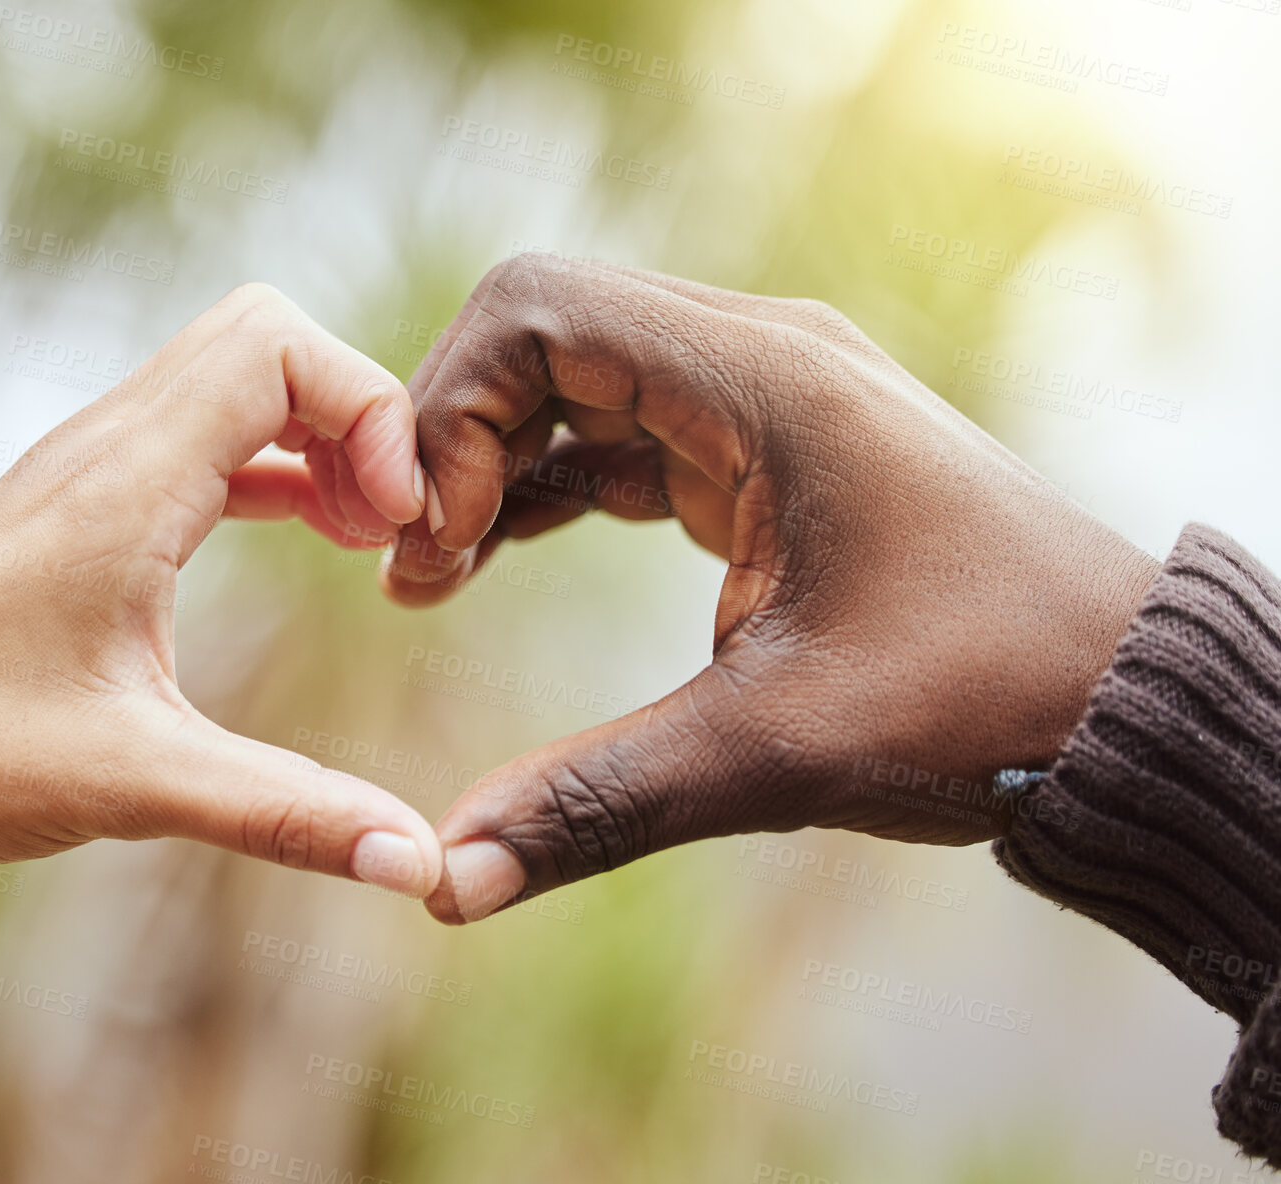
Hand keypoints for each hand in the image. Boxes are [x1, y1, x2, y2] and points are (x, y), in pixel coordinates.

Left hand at [0, 283, 442, 953]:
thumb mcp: (137, 785)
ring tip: (364, 538)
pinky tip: (310, 538)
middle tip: (390, 528)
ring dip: (318, 436)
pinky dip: (276, 462)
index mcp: (122, 486)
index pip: (276, 345)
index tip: (395, 523)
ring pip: (233, 378)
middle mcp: (101, 447)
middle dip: (357, 413)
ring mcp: (86, 466)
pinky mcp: (79, 502)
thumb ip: (289, 814)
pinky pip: (203, 434)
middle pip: (266, 338)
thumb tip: (420, 865)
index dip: (367, 409)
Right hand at [381, 255, 1160, 923]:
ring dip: (492, 462)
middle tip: (412, 567)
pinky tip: (486, 560)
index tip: (429, 540)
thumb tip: (445, 882)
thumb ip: (599, 802)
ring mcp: (762, 398)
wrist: (1117, 699)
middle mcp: (760, 357)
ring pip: (576, 380)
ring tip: (430, 578)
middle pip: (542, 329)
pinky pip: (619, 433)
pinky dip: (543, 485)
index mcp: (764, 379)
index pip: (538, 310)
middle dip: (453, 436)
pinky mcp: (764, 451)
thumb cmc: (982, 699)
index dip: (448, 410)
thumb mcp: (777, 748)